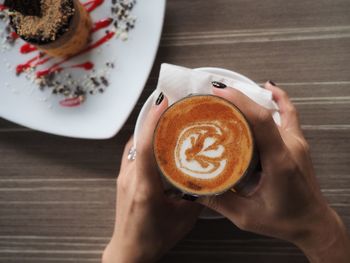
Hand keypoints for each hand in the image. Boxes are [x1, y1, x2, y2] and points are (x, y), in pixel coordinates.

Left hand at [102, 94, 201, 262]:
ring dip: (149, 129)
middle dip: (154, 118)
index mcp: (145, 188)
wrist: (128, 251)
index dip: (153, 121)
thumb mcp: (183, 219)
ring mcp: (124, 176)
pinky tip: (159, 142)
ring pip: (135, 144)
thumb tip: (210, 177)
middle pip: (139, 139)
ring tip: (168, 120)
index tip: (163, 102)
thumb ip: (197, 196)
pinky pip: (133, 151)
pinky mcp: (123, 178)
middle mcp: (130, 178)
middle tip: (172, 105)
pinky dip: (145, 141)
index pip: (145, 147)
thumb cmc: (152, 239)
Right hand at [199, 82, 349, 262]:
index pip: (261, 121)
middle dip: (236, 100)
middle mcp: (290, 146)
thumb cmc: (285, 221)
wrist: (314, 223)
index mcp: (279, 161)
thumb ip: (219, 201)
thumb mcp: (246, 217)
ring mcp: (296, 142)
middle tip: (212, 97)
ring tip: (228, 96)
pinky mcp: (297, 142)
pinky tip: (268, 88)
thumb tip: (192, 186)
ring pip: (273, 111)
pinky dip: (279, 98)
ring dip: (250, 100)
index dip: (240, 102)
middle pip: (263, 113)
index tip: (219, 92)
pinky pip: (289, 113)